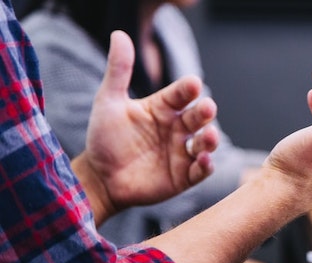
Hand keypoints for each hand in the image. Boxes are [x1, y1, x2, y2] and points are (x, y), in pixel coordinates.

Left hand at [73, 31, 218, 222]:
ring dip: (211, 139)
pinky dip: (206, 166)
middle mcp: (177, 128)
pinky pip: (200, 170)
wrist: (99, 177)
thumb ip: (119, 70)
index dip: (188, 89)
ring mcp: (182, 152)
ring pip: (205, 143)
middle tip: (207, 107)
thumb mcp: (108, 102)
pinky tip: (203, 160)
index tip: (193, 84)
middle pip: (198, 117)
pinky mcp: (183, 176)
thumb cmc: (104, 138)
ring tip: (209, 136)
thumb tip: (119, 35)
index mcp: (163, 108)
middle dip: (205, 112)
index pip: (181, 94)